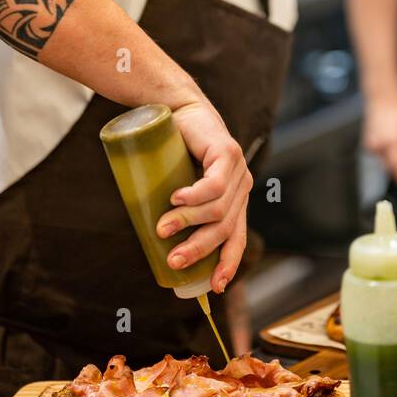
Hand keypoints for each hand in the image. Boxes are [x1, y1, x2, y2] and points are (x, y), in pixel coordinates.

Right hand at [157, 97, 251, 292]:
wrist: (176, 109)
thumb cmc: (173, 153)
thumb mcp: (178, 188)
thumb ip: (177, 212)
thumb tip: (154, 246)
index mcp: (234, 202)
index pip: (237, 239)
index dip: (227, 264)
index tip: (213, 287)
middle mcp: (242, 188)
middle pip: (225, 228)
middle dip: (199, 249)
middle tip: (172, 259)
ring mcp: (238, 170)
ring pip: (219, 208)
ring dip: (189, 222)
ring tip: (162, 226)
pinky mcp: (228, 153)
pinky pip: (216, 183)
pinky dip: (196, 196)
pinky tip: (177, 198)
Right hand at [363, 91, 396, 188]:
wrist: (381, 95)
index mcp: (393, 141)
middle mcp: (380, 145)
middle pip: (392, 167)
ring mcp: (372, 145)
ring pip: (386, 161)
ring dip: (396, 160)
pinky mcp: (368, 143)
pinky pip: (380, 155)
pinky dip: (389, 153)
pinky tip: (394, 142)